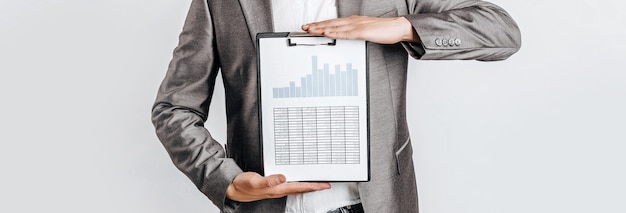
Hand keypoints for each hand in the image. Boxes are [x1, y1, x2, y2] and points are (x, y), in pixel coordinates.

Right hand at [226, 172, 330, 201]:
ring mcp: (276, 189)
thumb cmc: (243, 186)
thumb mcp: (255, 181)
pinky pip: (289, 184)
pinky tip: (298, 180)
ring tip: (316, 183)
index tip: (325, 185)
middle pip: (301, 188)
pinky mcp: (272, 185)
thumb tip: (283, 177)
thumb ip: (269, 180)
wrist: (233, 189)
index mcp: (277, 189)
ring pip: (296, 187)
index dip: (313, 187)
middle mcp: (278, 190)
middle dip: (314, 187)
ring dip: (307, 185)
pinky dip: (297, 182)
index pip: (300, 187)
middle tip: (326, 184)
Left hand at [302, 16, 418, 43]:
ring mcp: (357, 26)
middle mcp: (353, 21)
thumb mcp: (366, 31)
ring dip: (321, 29)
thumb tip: (346, 36)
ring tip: (310, 30)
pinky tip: (327, 34)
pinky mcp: (362, 32)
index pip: (333, 23)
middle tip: (304, 27)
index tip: (309, 27)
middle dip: (316, 26)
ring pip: (335, 27)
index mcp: (353, 21)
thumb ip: (355, 32)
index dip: (320, 24)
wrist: (397, 27)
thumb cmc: (384, 30)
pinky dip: (335, 33)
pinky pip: (345, 34)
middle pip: (330, 23)